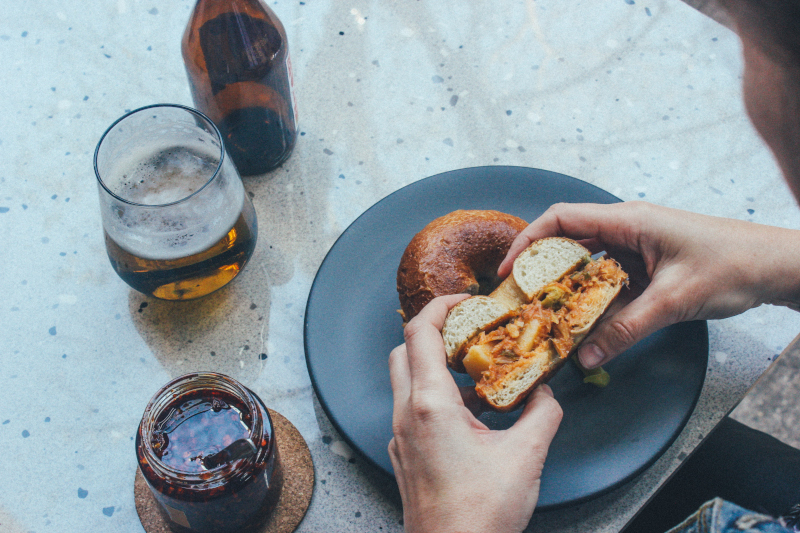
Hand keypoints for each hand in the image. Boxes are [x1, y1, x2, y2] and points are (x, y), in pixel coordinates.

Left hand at [388, 294, 562, 532]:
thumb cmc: (478, 515)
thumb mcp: (525, 457)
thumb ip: (541, 414)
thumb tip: (546, 393)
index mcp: (430, 405)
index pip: (420, 332)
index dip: (441, 306)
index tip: (467, 301)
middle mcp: (407, 415)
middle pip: (405, 350)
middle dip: (435, 332)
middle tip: (470, 332)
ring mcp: (401, 436)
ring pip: (407, 381)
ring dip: (437, 367)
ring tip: (478, 375)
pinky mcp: (405, 454)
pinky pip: (413, 409)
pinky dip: (436, 396)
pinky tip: (471, 414)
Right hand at [498, 201, 799, 367]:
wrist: (776, 266)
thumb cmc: (732, 266)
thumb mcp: (673, 300)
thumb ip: (626, 329)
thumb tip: (586, 358)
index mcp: (628, 220)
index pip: (561, 219)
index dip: (528, 242)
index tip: (509, 272)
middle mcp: (626, 228)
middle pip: (568, 242)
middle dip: (542, 270)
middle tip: (522, 301)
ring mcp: (636, 246)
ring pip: (588, 264)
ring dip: (568, 288)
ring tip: (547, 316)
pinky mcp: (646, 264)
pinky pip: (609, 279)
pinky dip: (594, 298)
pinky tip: (586, 322)